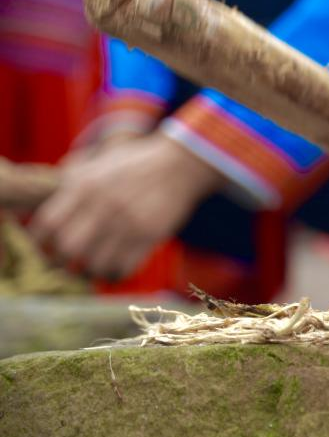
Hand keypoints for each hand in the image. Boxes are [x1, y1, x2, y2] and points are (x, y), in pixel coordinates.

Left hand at [31, 132, 226, 279]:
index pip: (47, 223)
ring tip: (89, 267)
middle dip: (61, 260)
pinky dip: (114, 273)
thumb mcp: (99, 163)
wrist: (180, 164)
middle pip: (67, 248)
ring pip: (94, 264)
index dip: (39, 241)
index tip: (44, 246)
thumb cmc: (135, 164)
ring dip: (88, 271)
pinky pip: (123, 268)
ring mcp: (128, 222)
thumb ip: (71, 180)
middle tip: (63, 262)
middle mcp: (104, 205)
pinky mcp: (149, 235)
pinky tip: (113, 267)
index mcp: (86, 186)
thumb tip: (42, 200)